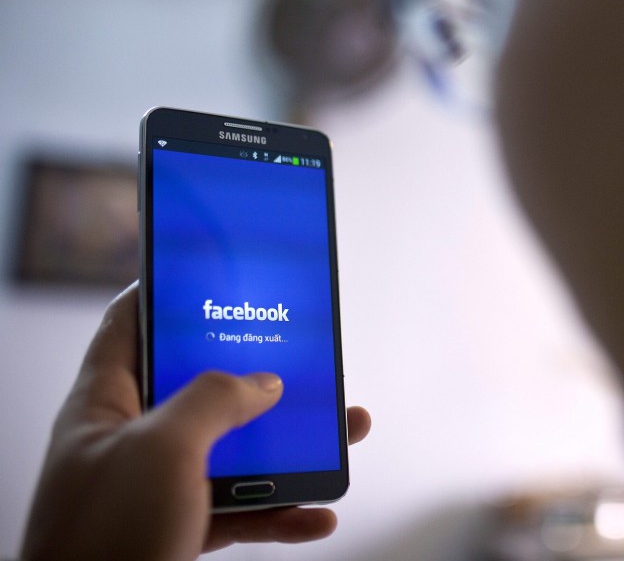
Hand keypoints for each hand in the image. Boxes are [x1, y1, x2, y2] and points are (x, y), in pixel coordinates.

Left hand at [20, 283, 370, 560]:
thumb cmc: (100, 541)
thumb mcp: (162, 449)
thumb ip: (215, 401)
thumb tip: (263, 382)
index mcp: (105, 403)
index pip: (131, 325)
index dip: (169, 291)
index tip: (216, 270)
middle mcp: (133, 439)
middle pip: (205, 388)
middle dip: (262, 373)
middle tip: (305, 356)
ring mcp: (159, 488)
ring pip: (238, 451)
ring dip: (293, 446)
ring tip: (343, 431)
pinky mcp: (182, 530)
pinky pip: (244, 511)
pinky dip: (285, 511)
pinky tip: (317, 513)